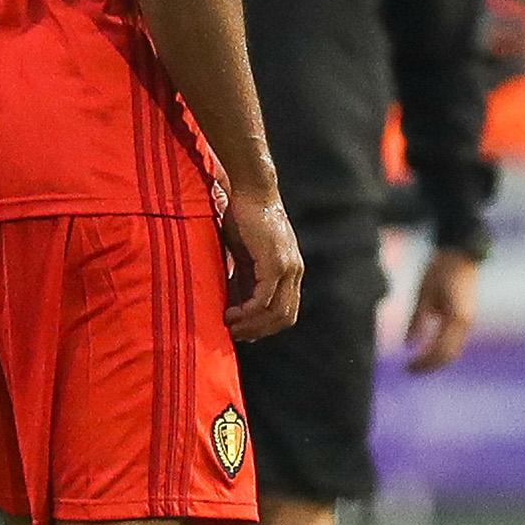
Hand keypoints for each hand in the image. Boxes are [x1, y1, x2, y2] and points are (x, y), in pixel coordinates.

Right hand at [221, 190, 303, 341]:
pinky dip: (249, 310)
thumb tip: (234, 301)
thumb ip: (244, 276)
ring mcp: (288, 268)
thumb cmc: (243, 216)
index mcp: (290, 270)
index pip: (285, 310)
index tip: (243, 332)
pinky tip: (232, 313)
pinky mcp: (275, 263)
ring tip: (230, 326)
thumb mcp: (244, 253)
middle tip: (235, 335)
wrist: (251, 189)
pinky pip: (264, 297)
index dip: (265, 326)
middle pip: (285, 317)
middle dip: (259, 331)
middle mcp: (294, 272)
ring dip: (253, 325)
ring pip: (276, 312)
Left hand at [404, 248, 480, 372]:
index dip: (424, 363)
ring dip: (435, 359)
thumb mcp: (424, 293)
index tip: (407, 369)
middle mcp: (465, 324)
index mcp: (457, 319)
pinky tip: (423, 349)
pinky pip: (452, 339)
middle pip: (448, 355)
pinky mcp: (463, 317)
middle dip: (429, 365)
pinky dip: (438, 347)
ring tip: (415, 364)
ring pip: (452, 349)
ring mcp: (466, 321)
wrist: (460, 254)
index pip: (441, 351)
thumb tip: (408, 345)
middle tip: (409, 370)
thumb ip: (417, 319)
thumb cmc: (439, 270)